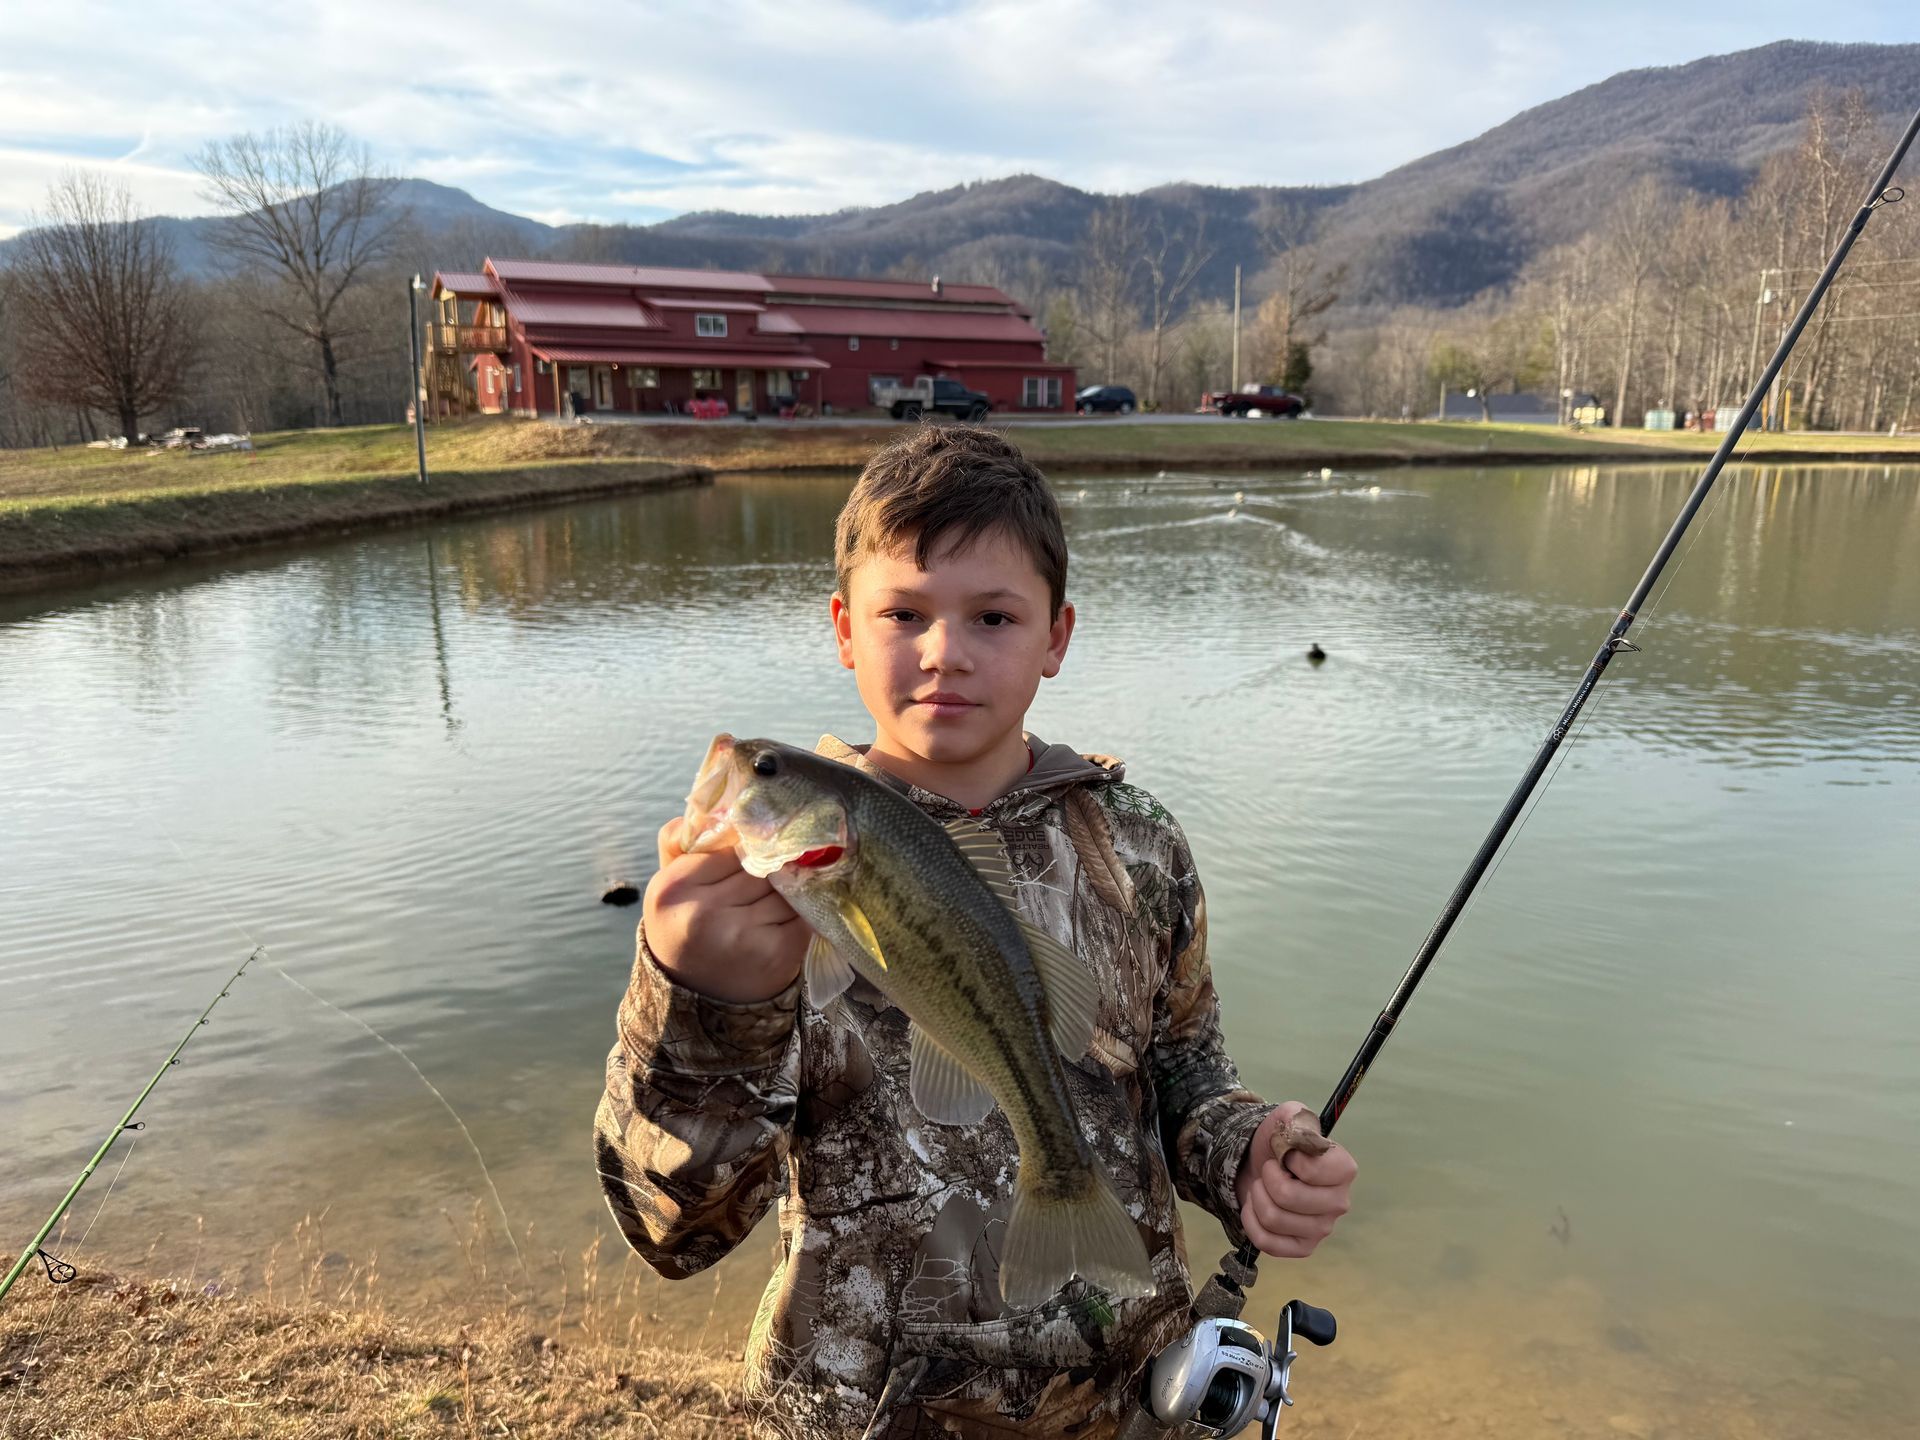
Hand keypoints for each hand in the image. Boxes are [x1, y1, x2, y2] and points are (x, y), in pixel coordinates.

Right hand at [642, 817, 809, 1002]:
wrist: (694, 997)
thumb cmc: (685, 929)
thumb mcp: (670, 887)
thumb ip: (680, 844)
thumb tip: (706, 811)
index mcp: (672, 887)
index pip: (733, 848)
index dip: (753, 850)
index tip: (765, 851)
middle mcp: (703, 912)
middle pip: (761, 869)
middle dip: (774, 871)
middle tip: (785, 871)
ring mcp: (739, 934)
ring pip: (785, 891)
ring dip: (791, 894)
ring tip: (786, 899)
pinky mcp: (773, 953)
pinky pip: (801, 917)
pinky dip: (802, 917)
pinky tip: (790, 922)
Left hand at [1233, 1102, 1355, 1259]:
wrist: (1260, 1162)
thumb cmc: (1280, 1143)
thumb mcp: (1289, 1117)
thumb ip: (1298, 1119)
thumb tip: (1300, 1137)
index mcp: (1343, 1169)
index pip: (1313, 1171)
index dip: (1289, 1159)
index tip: (1286, 1153)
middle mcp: (1339, 1202)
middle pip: (1288, 1197)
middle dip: (1266, 1178)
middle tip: (1268, 1171)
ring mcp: (1322, 1229)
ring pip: (1273, 1218)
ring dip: (1256, 1197)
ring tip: (1261, 1187)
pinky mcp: (1303, 1247)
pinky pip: (1267, 1242)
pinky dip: (1250, 1221)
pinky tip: (1255, 1208)